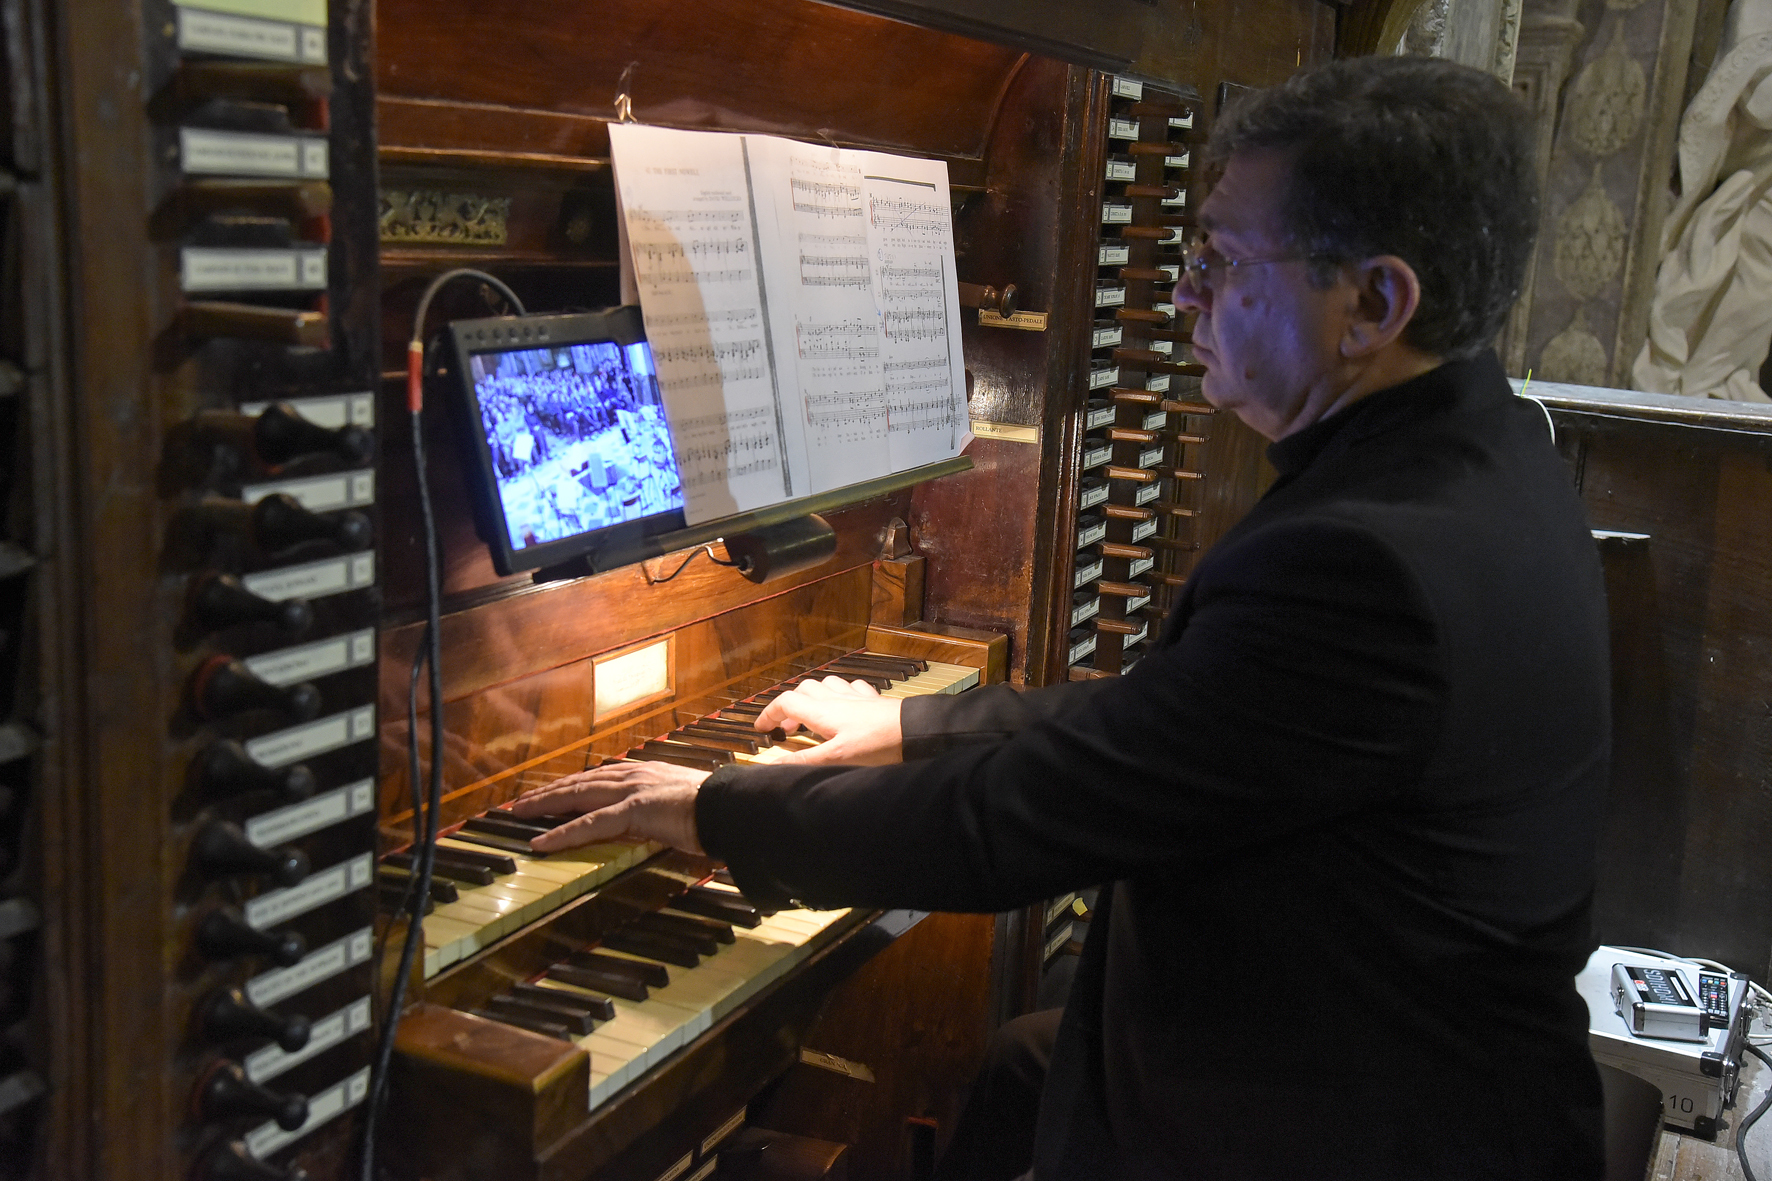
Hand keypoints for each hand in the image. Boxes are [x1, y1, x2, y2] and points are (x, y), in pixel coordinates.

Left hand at [509, 760, 708, 853]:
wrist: (730, 806)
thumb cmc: (715, 808)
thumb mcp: (683, 802)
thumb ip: (664, 806)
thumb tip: (660, 817)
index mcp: (646, 773)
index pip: (600, 777)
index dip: (574, 784)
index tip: (554, 790)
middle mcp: (634, 776)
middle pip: (580, 782)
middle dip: (549, 792)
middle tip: (522, 802)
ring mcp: (631, 791)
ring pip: (577, 796)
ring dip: (545, 805)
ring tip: (520, 814)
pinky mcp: (631, 811)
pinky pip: (589, 824)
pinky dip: (562, 833)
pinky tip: (541, 842)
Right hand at [755, 676, 903, 765]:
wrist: (914, 732)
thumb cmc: (877, 744)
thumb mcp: (836, 758)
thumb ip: (805, 760)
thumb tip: (773, 765)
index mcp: (822, 711)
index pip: (785, 702)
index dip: (769, 713)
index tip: (761, 728)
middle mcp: (836, 698)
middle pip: (803, 690)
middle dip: (790, 705)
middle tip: (787, 728)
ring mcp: (855, 696)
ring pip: (826, 684)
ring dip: (814, 696)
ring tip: (812, 715)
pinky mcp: (872, 699)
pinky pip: (851, 687)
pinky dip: (841, 693)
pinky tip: (845, 704)